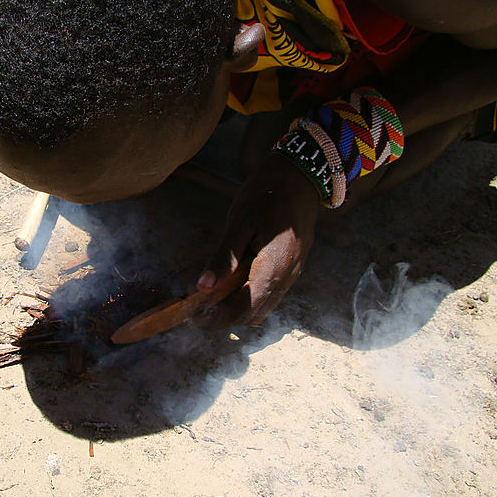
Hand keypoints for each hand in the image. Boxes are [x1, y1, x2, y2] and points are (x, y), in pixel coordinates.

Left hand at [196, 152, 319, 326]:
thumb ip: (223, 258)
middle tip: (198, 311)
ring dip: (239, 308)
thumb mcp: (239, 223)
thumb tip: (202, 288)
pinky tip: (233, 283)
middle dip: (226, 317)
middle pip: (254, 313)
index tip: (194, 320)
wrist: (302, 176)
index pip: (244, 308)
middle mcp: (287, 276)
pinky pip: (271, 293)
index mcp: (273, 267)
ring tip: (212, 299)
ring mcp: (293, 272)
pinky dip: (251, 296)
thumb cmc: (267, 194)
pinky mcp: (293, 265)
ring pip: (264, 305)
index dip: (218, 319)